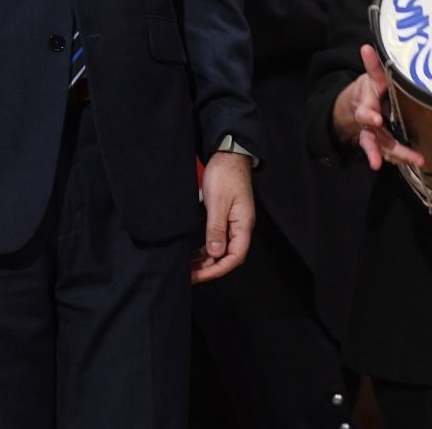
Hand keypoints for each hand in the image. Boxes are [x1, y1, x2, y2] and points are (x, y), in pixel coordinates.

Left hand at [191, 150, 254, 283]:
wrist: (229, 155)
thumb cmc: (225, 176)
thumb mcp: (218, 203)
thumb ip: (216, 229)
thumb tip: (214, 254)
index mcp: (243, 225)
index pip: (235, 256)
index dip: (217, 269)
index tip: (199, 276)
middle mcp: (241, 227)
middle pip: (229, 256)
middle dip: (210, 269)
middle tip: (189, 276)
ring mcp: (234, 223)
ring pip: (222, 250)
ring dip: (207, 261)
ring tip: (189, 269)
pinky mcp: (226, 218)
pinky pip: (218, 240)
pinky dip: (207, 250)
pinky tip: (195, 255)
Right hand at [332, 45, 423, 171]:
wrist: (358, 105)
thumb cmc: (369, 90)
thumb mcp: (370, 78)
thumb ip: (372, 66)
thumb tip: (367, 47)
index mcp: (366, 108)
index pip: (365, 113)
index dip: (369, 116)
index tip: (376, 119)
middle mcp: (369, 126)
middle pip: (375, 139)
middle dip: (383, 149)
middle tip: (401, 157)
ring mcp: (377, 137)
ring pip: (385, 149)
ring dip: (400, 156)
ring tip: (417, 162)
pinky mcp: (384, 143)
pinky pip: (392, 152)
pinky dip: (403, 158)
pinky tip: (418, 161)